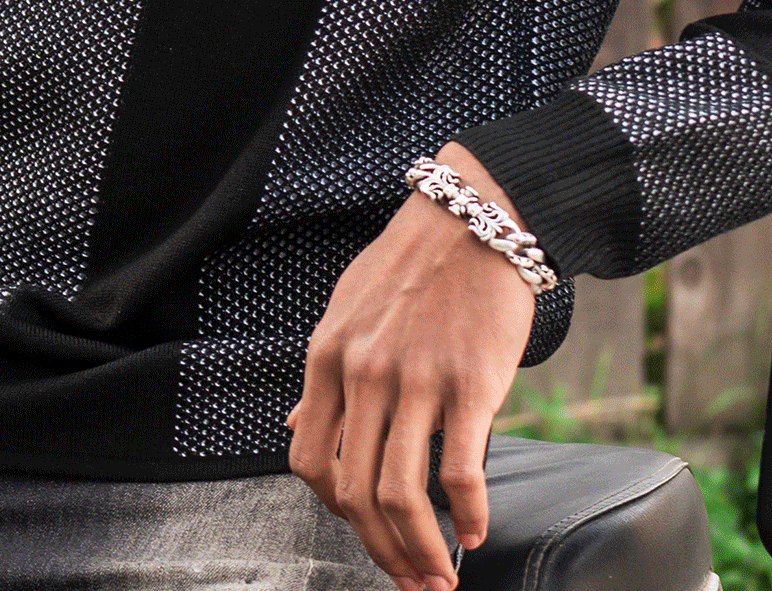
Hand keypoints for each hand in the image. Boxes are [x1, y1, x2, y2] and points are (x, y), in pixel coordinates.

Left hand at [286, 146, 535, 590]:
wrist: (474, 217)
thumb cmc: (412, 264)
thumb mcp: (348, 308)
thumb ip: (325, 373)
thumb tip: (297, 424)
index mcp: (328, 355)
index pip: (309, 459)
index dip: (332, 509)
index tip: (362, 531)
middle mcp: (364, 371)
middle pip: (354, 490)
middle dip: (380, 550)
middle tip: (407, 580)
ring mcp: (416, 379)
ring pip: (400, 493)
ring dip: (419, 551)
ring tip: (440, 576)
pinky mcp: (470, 383)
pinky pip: (459, 470)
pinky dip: (467, 515)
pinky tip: (474, 530)